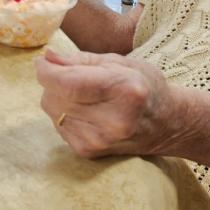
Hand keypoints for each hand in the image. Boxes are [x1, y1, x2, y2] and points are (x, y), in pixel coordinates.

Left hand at [36, 49, 180, 158]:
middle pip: (55, 96)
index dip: (46, 70)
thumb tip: (47, 57)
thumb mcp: (119, 62)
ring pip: (52, 110)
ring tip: (84, 95)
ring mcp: (100, 140)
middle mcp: (113, 120)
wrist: (166, 124)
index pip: (67, 83)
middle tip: (72, 76)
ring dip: (58, 98)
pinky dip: (63, 114)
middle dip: (53, 81)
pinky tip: (85, 111)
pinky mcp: (89, 152)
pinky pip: (57, 125)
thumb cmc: (144, 85)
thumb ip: (80, 59)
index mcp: (125, 91)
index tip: (43, 61)